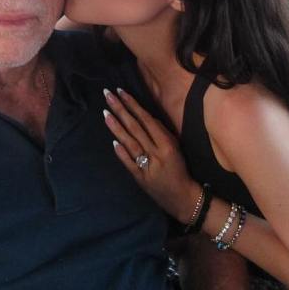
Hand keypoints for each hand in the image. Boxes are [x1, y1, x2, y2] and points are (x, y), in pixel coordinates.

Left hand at [102, 87, 200, 223]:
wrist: (183, 198)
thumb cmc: (180, 169)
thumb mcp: (177, 148)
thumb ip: (162, 132)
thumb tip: (146, 118)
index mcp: (167, 144)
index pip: (146, 120)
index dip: (133, 105)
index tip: (121, 91)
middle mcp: (156, 153)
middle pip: (135, 128)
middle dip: (120, 109)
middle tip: (107, 95)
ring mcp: (146, 166)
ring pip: (129, 143)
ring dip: (116, 127)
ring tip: (105, 113)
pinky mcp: (139, 178)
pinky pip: (129, 162)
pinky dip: (121, 152)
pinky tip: (112, 141)